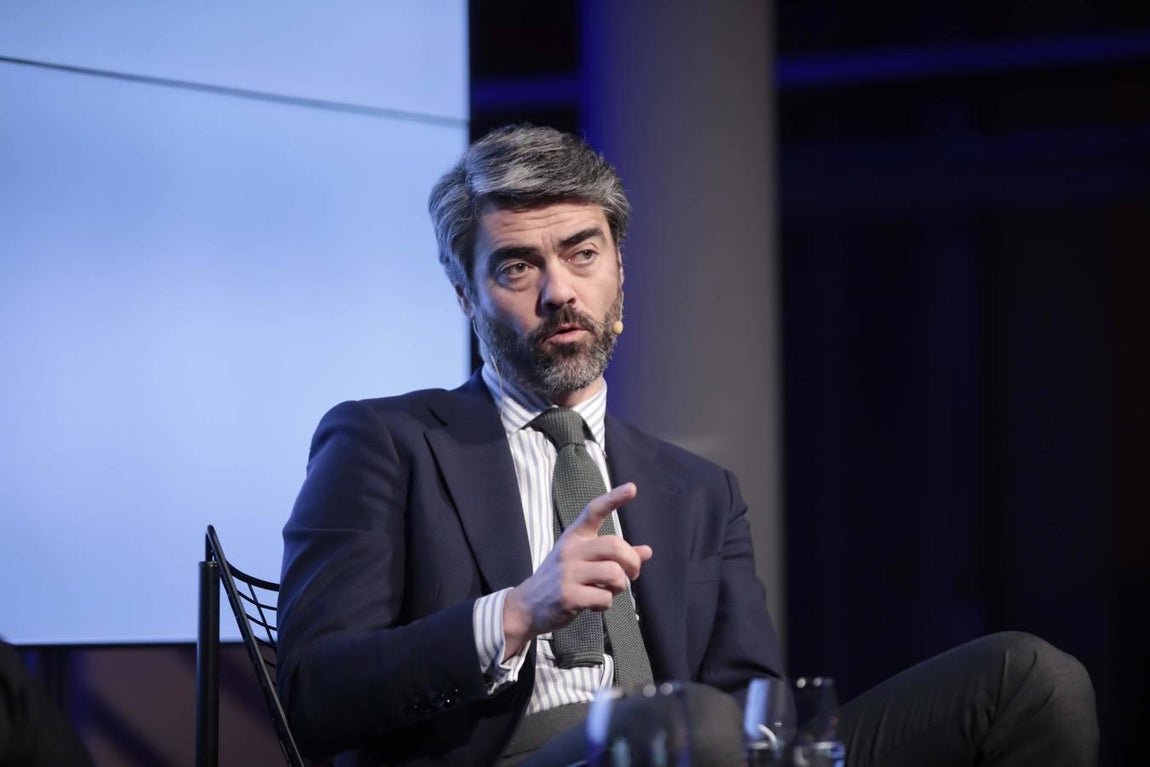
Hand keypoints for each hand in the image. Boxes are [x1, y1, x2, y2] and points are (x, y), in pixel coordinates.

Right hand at [502, 482, 651, 658]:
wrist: (528, 605)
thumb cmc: (563, 579)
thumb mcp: (584, 561)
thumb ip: (614, 555)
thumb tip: (647, 551)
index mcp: (574, 537)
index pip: (594, 511)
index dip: (614, 498)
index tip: (632, 488)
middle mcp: (570, 550)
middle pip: (615, 545)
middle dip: (632, 562)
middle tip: (632, 574)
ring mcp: (567, 573)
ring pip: (614, 573)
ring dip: (620, 585)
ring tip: (610, 590)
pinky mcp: (567, 596)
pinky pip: (604, 598)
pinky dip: (606, 603)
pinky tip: (594, 604)